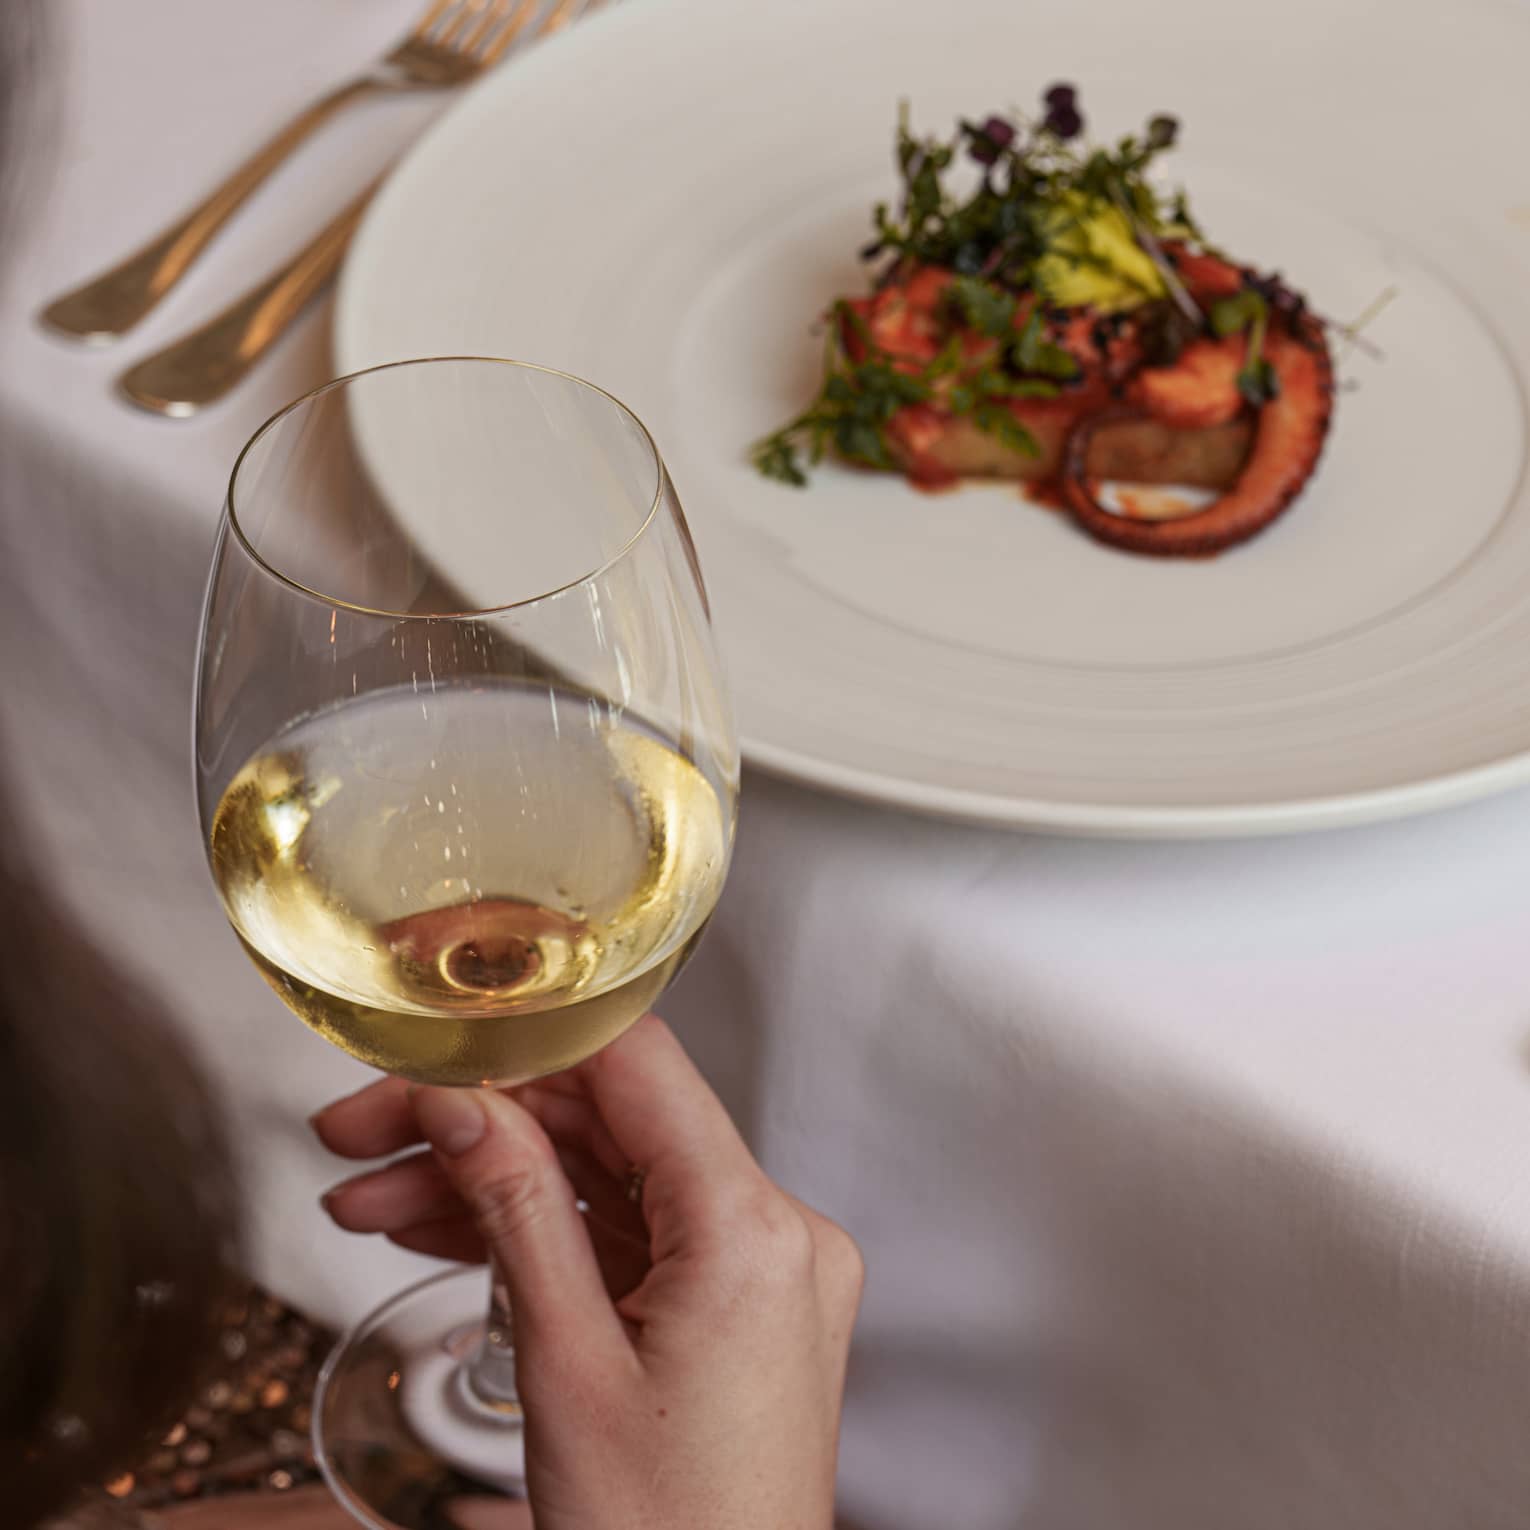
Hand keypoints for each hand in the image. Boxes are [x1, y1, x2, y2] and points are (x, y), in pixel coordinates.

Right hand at [312, 1015, 862, 1529]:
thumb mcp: (565, 1365)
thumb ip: (514, 1209)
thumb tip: (459, 1099)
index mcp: (752, 1232)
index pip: (634, 1065)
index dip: (522, 1045)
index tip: (431, 1053)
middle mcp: (779, 1231)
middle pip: (611, 1122)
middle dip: (479, 1125)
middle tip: (363, 1136)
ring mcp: (763, 1267)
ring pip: (612, 1179)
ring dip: (493, 1181)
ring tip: (372, 1200)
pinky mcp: (738, 1300)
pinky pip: (635, 1233)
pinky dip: (547, 1230)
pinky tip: (446, 1230)